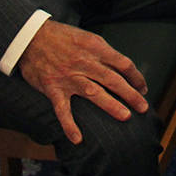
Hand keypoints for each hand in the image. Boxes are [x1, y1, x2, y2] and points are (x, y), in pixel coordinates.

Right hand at [17, 20, 148, 144]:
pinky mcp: (53, 88)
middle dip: (131, 94)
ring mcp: (69, 77)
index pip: (124, 64)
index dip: (136, 77)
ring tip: (126, 116)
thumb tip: (121, 68)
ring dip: (111, 105)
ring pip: (94, 93)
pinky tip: (78, 139)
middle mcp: (85, 62)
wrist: (31, 37)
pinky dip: (70, 125)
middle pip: (114, 80)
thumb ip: (103, 53)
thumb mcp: (88, 37)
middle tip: (143, 107)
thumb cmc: (63, 36)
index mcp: (96, 48)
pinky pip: (63, 110)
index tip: (143, 88)